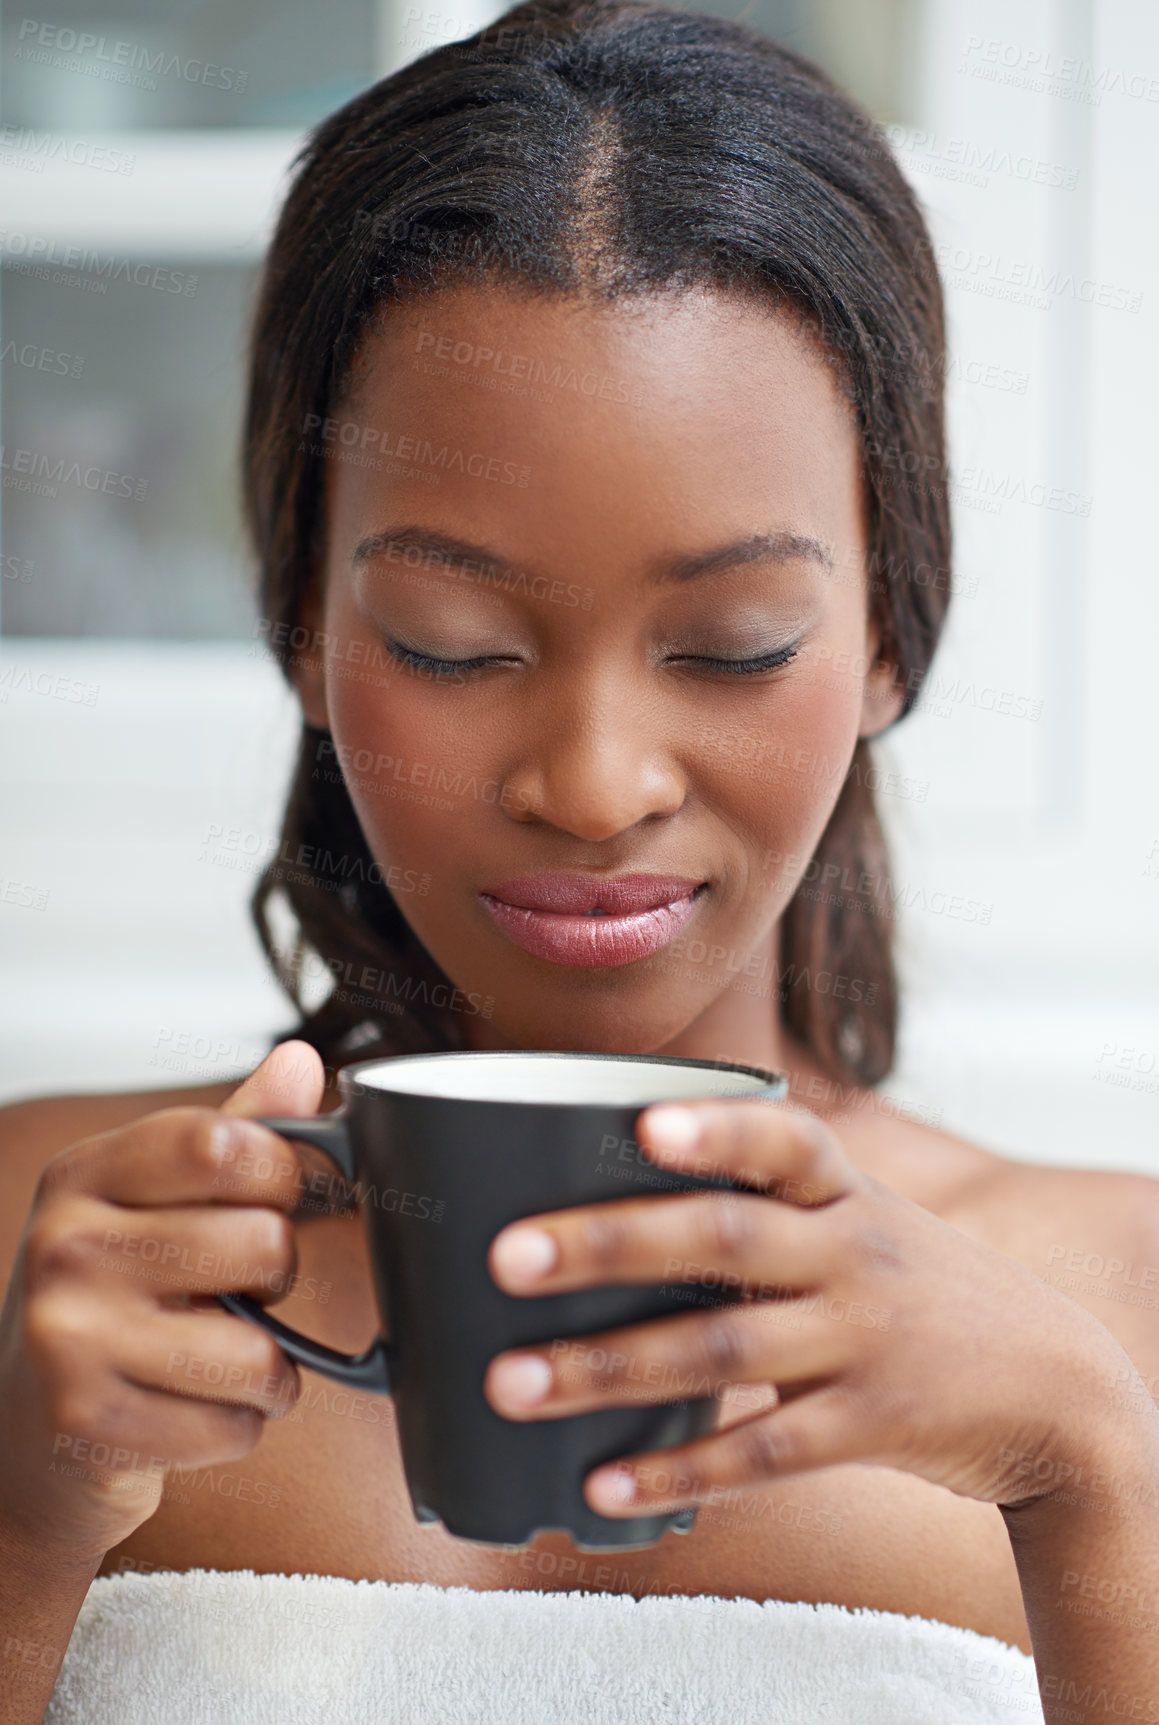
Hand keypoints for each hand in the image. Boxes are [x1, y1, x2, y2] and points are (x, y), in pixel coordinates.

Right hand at [0, 1042, 324, 1558]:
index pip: (220, 1144)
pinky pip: (235, 1426)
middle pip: (262, 1242)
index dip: (280, 1172)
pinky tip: (188, 1409)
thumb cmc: (106, 1299)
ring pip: (258, 1351)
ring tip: (215, 1357)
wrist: (22, 1428)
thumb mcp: (152, 1201)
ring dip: (265, 1369)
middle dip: (278, 1276)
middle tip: (234, 1289)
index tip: (276, 1196)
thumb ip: (235, 1133)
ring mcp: (70, 1338)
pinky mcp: (90, 1426)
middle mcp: (65, 1247)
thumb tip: (301, 1062)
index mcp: (85, 1175)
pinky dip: (235, 1426)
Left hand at [482, 1099, 1133, 1520]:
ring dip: (609, 1366)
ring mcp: (864, 1339)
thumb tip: (602, 1201)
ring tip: (511, 1382)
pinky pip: (765, 1452)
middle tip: (508, 1257)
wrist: (1054, 1385)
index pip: (782, 1139)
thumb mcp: (859, 1221)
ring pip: (724, 1348)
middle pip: (724, 1238)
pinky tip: (603, 1482)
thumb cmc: (910, 1287)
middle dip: (610, 1244)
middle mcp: (852, 1252)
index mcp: (842, 1191)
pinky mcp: (872, 1425)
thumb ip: (759, 1207)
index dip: (714, 1129)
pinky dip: (680, 1471)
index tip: (641, 1122)